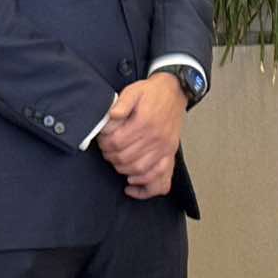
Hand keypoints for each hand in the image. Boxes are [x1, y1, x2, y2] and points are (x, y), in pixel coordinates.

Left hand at [96, 74, 186, 199]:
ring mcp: (164, 148)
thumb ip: (121, 103)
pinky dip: (145, 187)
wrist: (176, 91)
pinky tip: (132, 184)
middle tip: (107, 150)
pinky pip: (160, 179)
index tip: (102, 139)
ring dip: (123, 169)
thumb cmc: (153, 93)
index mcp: (144, 122)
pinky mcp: (170, 154)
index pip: (116, 143)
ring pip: (138, 170)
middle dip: (110, 156)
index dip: (104, 144)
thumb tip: (111, 116)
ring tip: (117, 160)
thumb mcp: (134, 90)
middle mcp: (156, 138)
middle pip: (124, 159)